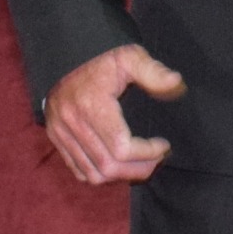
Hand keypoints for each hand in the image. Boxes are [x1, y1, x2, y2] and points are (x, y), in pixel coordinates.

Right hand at [47, 42, 183, 183]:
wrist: (64, 59)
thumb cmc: (102, 61)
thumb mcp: (129, 57)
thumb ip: (152, 71)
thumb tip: (176, 83)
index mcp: (91, 104)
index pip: (121, 148)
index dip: (147, 153)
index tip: (163, 145)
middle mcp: (72, 123)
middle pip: (109, 166)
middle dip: (138, 168)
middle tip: (157, 158)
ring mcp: (60, 134)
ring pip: (94, 174)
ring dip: (121, 175)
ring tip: (140, 163)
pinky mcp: (56, 139)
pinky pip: (79, 171)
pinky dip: (101, 174)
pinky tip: (119, 164)